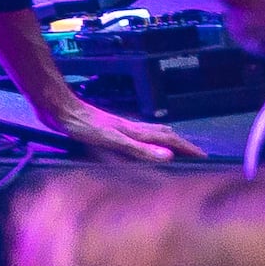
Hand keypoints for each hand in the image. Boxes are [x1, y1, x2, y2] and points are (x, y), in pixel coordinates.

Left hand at [54, 95, 204, 166]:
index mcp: (135, 131)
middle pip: (163, 133)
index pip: (169, 139)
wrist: (59, 108)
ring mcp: (120, 127)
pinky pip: (136, 136)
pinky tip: (138, 148)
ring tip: (174, 153)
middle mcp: (131, 127)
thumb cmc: (83, 126)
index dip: (187, 148)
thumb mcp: (111, 140)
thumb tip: (169, 156)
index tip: (205, 157)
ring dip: (165, 142)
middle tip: (194, 156)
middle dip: (181, 144)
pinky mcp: (108, 129)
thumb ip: (138, 148)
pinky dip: (147, 142)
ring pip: (150, 133)